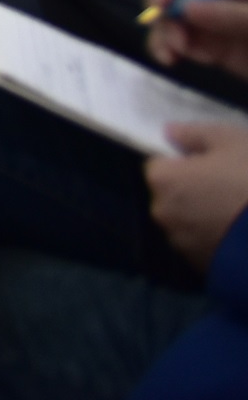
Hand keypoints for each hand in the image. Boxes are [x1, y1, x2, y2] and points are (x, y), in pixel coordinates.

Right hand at [145, 0, 247, 78]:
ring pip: (172, 21)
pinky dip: (175, 50)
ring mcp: (217, 22)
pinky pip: (184, 43)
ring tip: (171, 58)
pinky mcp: (218, 48)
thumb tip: (186, 8)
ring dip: (164, 37)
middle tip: (171, 46)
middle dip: (163, 17)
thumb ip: (234, 14)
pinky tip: (181, 61)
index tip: (157, 10)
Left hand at [146, 120, 247, 268]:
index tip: (213, 166)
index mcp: (163, 179)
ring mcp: (181, 243)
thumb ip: (194, 134)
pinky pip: (203, 245)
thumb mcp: (230, 141)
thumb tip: (169, 132)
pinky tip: (241, 234)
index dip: (185, 164)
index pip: (160, 165)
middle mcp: (162, 212)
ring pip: (187, 221)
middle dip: (194, 191)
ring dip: (204, 216)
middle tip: (231, 188)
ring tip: (239, 213)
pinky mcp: (201, 266)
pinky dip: (216, 239)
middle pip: (172, 195)